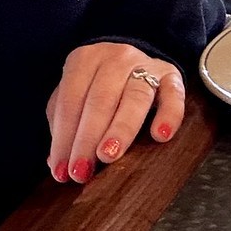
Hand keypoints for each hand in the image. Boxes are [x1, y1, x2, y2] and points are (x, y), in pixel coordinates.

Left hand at [46, 42, 183, 183]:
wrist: (132, 61)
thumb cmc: (95, 85)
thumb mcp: (74, 96)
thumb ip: (62, 125)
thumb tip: (56, 164)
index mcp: (83, 60)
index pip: (69, 101)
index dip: (63, 137)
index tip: (61, 169)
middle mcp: (114, 58)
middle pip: (100, 100)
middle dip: (87, 139)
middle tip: (81, 171)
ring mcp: (145, 64)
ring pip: (134, 98)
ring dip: (120, 130)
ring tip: (108, 156)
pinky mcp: (171, 76)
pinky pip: (173, 95)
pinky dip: (168, 115)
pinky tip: (159, 136)